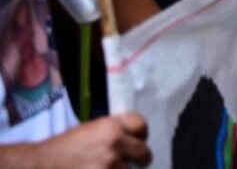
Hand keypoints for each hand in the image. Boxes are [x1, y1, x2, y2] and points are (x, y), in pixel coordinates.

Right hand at [28, 112, 151, 168]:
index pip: (141, 125)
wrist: (40, 165)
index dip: (140, 134)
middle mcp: (114, 143)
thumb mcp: (89, 130)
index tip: (138, 140)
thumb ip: (112, 132)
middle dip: (140, 158)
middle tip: (136, 162)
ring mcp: (110, 164)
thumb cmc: (62, 149)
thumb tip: (130, 138)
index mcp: (110, 126)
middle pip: (144, 152)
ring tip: (107, 167)